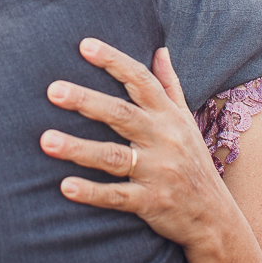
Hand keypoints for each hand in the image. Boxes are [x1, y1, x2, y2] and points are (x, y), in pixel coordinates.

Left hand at [39, 38, 247, 260]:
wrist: (215, 216)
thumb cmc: (193, 162)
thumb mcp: (186, 120)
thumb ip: (169, 85)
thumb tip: (160, 49)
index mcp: (168, 116)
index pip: (141, 81)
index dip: (114, 61)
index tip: (85, 45)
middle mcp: (163, 139)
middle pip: (121, 114)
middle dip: (86, 101)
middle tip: (53, 90)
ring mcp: (157, 172)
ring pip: (113, 156)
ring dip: (79, 149)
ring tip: (46, 141)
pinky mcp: (150, 202)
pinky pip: (117, 196)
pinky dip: (92, 193)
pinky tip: (65, 186)